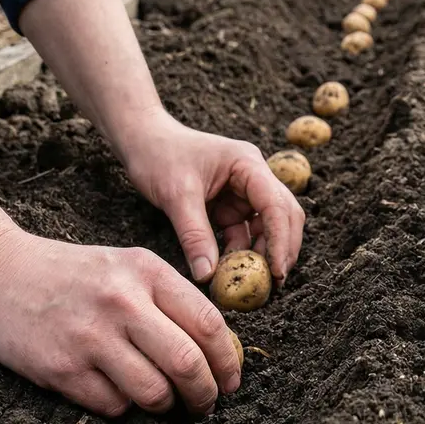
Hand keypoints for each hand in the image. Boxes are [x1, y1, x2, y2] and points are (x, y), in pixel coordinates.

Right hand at [0, 230, 241, 416]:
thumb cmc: (76, 274)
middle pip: (187, 363)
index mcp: (147, 271)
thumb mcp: (129, 266)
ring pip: (153, 392)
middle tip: (205, 405)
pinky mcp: (61, 367)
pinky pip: (112, 405)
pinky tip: (114, 390)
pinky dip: (122, 406)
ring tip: (162, 401)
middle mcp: (122, 301)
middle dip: (205, 393)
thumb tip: (217, 352)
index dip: (228, 360)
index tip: (230, 380)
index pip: (209, 323)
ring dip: (165, 406)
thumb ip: (171, 299)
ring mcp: (90, 336)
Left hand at [115, 111, 305, 283]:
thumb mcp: (176, 195)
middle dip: (282, 248)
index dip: (281, 239)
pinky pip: (244, 233)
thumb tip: (208, 275)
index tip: (277, 271)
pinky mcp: (230, 206)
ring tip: (249, 282)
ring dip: (261, 254)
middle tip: (275, 282)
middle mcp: (253, 177)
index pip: (276, 205)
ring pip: (267, 228)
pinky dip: (240, 252)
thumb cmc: (159, 155)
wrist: (141, 140)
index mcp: (248, 165)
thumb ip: (194, 235)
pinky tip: (228, 270)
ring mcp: (243, 192)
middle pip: (284, 216)